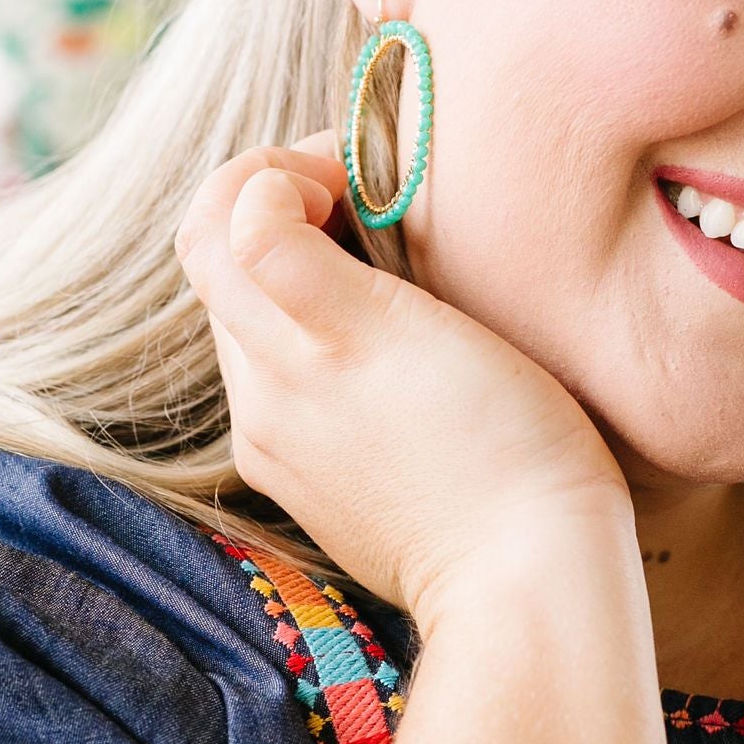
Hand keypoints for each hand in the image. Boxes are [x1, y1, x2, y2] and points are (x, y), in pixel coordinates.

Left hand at [176, 136, 629, 619]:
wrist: (531, 575)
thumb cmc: (493, 441)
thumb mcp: (389, 327)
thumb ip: (292, 261)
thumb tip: (251, 199)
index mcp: (271, 358)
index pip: (211, 227)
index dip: (271, 171)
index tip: (352, 167)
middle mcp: (260, 408)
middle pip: (230, 275)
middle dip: (284, 213)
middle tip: (373, 196)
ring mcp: (289, 453)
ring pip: (265, 328)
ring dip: (307, 273)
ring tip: (390, 264)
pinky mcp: (325, 487)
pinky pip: (300, 386)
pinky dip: (326, 338)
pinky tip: (395, 345)